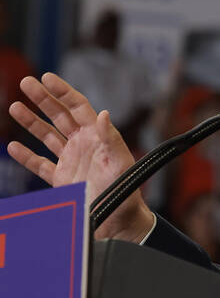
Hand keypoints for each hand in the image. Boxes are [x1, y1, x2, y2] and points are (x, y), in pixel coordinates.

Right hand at [7, 74, 154, 241]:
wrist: (118, 220)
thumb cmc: (126, 189)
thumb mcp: (121, 161)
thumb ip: (111, 138)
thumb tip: (104, 114)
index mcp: (98, 135)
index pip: (78, 106)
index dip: (63, 91)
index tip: (47, 77)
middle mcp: (83, 143)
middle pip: (59, 115)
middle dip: (43, 98)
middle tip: (26, 82)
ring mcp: (71, 160)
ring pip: (47, 136)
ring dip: (31, 122)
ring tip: (15, 106)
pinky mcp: (62, 178)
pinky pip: (40, 164)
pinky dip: (27, 156)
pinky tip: (14, 145)